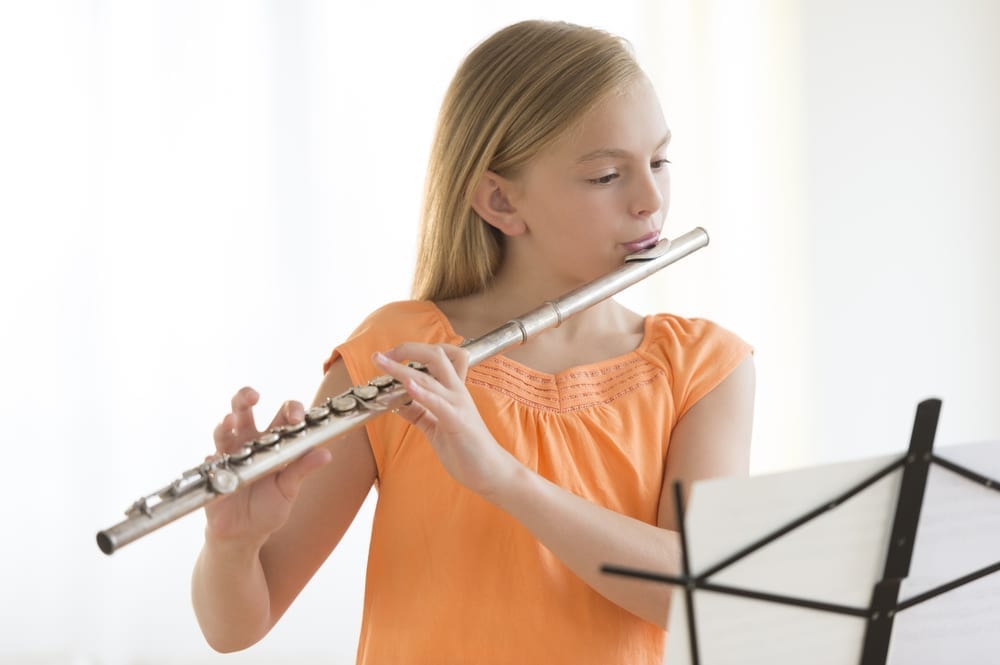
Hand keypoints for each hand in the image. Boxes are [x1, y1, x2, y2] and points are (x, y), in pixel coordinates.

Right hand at [204, 387, 331, 545]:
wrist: (243, 534)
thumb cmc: (269, 508)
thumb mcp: (289, 489)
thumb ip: (303, 469)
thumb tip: (326, 454)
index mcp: (275, 441)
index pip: (284, 414)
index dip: (291, 410)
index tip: (296, 418)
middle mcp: (250, 440)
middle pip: (245, 408)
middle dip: (246, 397)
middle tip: (253, 396)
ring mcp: (229, 453)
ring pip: (224, 426)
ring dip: (226, 421)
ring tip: (229, 421)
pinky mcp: (213, 470)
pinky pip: (210, 458)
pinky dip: (213, 455)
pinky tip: (215, 457)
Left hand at [373, 343, 518, 498]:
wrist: (491, 472)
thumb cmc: (467, 450)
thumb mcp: (436, 427)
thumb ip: (419, 413)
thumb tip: (397, 405)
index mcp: (453, 391)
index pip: (442, 356)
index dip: (415, 350)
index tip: (391, 355)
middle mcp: (457, 392)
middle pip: (435, 355)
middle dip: (406, 349)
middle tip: (381, 356)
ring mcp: (458, 405)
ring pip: (428, 377)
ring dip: (400, 369)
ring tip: (381, 362)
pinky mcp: (457, 422)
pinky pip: (438, 403)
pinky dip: (421, 393)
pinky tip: (407, 386)